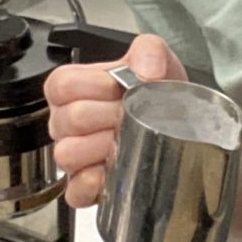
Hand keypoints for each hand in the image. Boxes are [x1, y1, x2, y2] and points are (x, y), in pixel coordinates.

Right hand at [45, 34, 183, 208]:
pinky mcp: (84, 186)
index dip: (95, 87)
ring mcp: (73, 155)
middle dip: (108, 118)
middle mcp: (67, 122)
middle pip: (70, 120)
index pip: (63, 85)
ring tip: (127, 143)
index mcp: (73, 88)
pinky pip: (75, 191)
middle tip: (132, 118)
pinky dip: (94, 184)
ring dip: (103, 150)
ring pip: (67, 155)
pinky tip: (114, 173)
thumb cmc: (156, 93)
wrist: (178, 123)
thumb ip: (149, 50)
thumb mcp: (156, 60)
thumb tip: (147, 69)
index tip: (120, 90)